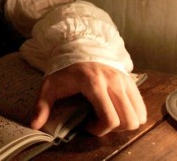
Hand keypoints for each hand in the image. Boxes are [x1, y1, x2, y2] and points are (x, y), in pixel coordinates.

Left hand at [30, 62, 146, 135]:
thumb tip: (34, 125)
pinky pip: (141, 106)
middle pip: (128, 120)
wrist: (79, 46)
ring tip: (108, 116)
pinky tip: (116, 110)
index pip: (109, 119)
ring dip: (125, 122)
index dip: (99, 130)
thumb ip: (42, 106)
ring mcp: (124, 80)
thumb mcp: (49, 86)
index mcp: (94, 84)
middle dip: (114, 129)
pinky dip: (132, 114)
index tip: (86, 125)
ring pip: (138, 115)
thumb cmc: (64, 69)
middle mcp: (113, 81)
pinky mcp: (130, 80)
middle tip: (99, 122)